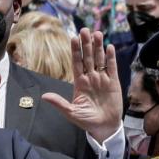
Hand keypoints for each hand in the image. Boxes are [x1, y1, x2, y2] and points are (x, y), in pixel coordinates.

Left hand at [42, 28, 121, 142]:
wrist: (104, 127)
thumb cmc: (86, 120)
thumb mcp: (71, 113)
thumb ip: (59, 103)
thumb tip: (44, 96)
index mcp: (79, 83)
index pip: (76, 63)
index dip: (75, 51)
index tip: (73, 38)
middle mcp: (90, 78)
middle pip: (88, 57)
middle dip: (86, 44)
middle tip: (84, 30)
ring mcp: (102, 79)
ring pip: (100, 59)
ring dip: (98, 47)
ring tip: (97, 33)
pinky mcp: (113, 82)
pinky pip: (111, 67)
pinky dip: (110, 57)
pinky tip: (108, 47)